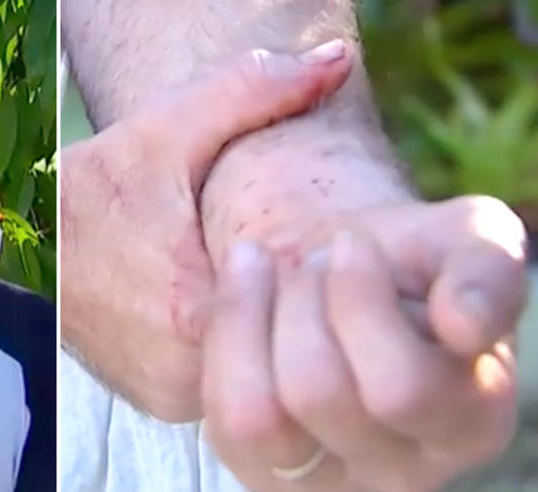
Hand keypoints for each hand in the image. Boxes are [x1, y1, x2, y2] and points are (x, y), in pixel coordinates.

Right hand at [61, 40, 352, 420]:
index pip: (305, 315)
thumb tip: (338, 59)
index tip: (333, 241)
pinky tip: (240, 310)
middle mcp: (182, 372)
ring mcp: (170, 395)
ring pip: (262, 375)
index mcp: (192, 308)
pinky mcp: (159, 403)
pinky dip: (242, 352)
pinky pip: (228, 386)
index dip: (332, 276)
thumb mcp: (169, 131)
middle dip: (305, 305)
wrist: (32, 241)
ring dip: (275, 333)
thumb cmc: (97, 187)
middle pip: (287, 349)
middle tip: (309, 258)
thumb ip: (255, 93)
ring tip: (274, 282)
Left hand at [200, 198, 526, 490]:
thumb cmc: (408, 262)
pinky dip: (225, 336)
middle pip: (316, 392)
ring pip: (258, 416)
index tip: (353, 242)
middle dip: (302, 299)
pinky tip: (246, 293)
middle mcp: (406, 470)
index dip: (357, 299)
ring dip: (252, 319)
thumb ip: (485, 269)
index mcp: (471, 419)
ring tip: (280, 278)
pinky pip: (223, 417)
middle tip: (318, 262)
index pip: (400, 387)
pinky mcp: (266, 476)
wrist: (337, 273)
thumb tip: (463, 324)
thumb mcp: (464, 241)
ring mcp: (330, 480)